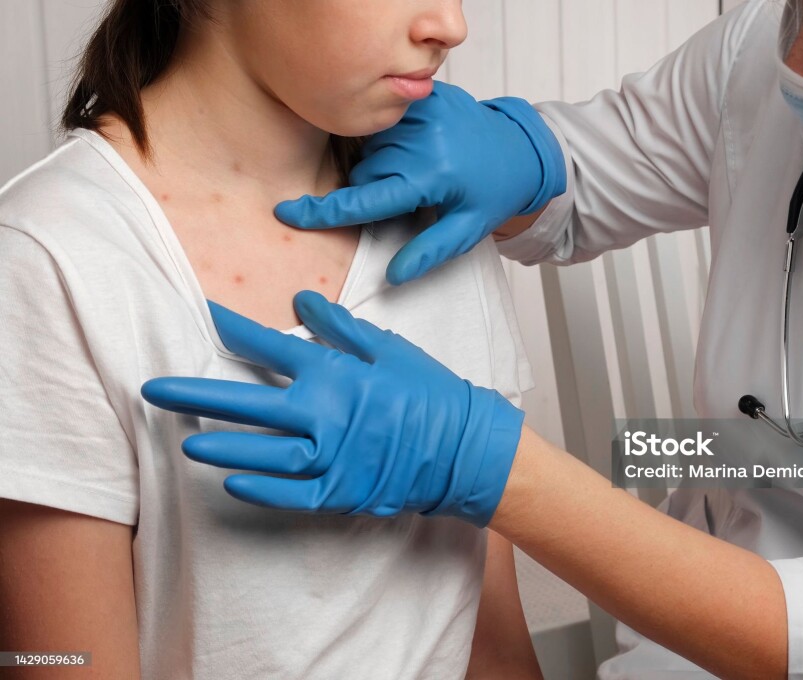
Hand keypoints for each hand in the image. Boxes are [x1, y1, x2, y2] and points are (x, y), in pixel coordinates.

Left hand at [140, 291, 524, 526]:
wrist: (465, 447)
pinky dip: (260, 491)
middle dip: (196, 394)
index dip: (232, 328)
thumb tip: (301, 298)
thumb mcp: (388, 348)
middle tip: (154, 389)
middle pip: (247, 404)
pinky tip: (230, 485)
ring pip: (262, 454)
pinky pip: (291, 495)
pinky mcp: (340, 491)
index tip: (202, 314)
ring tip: (187, 442)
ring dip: (222, 447)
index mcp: (335, 373)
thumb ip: (339, 326)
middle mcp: (324, 414)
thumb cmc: (430, 392)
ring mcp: (331, 457)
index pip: (270, 346)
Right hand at [274, 81, 565, 285]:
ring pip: (370, 148)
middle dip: (374, 190)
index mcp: (431, 176)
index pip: (365, 199)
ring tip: (418, 169)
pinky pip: (384, 123)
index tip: (287, 214)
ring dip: (382, 164)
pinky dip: (390, 140)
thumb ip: (429, 252)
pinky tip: (416, 146)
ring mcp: (421, 112)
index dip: (324, 211)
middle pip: (364, 173)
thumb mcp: (467, 229)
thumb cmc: (492, 193)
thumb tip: (393, 276)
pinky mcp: (423, 96)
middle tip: (411, 195)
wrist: (521, 148)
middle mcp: (422, 139)